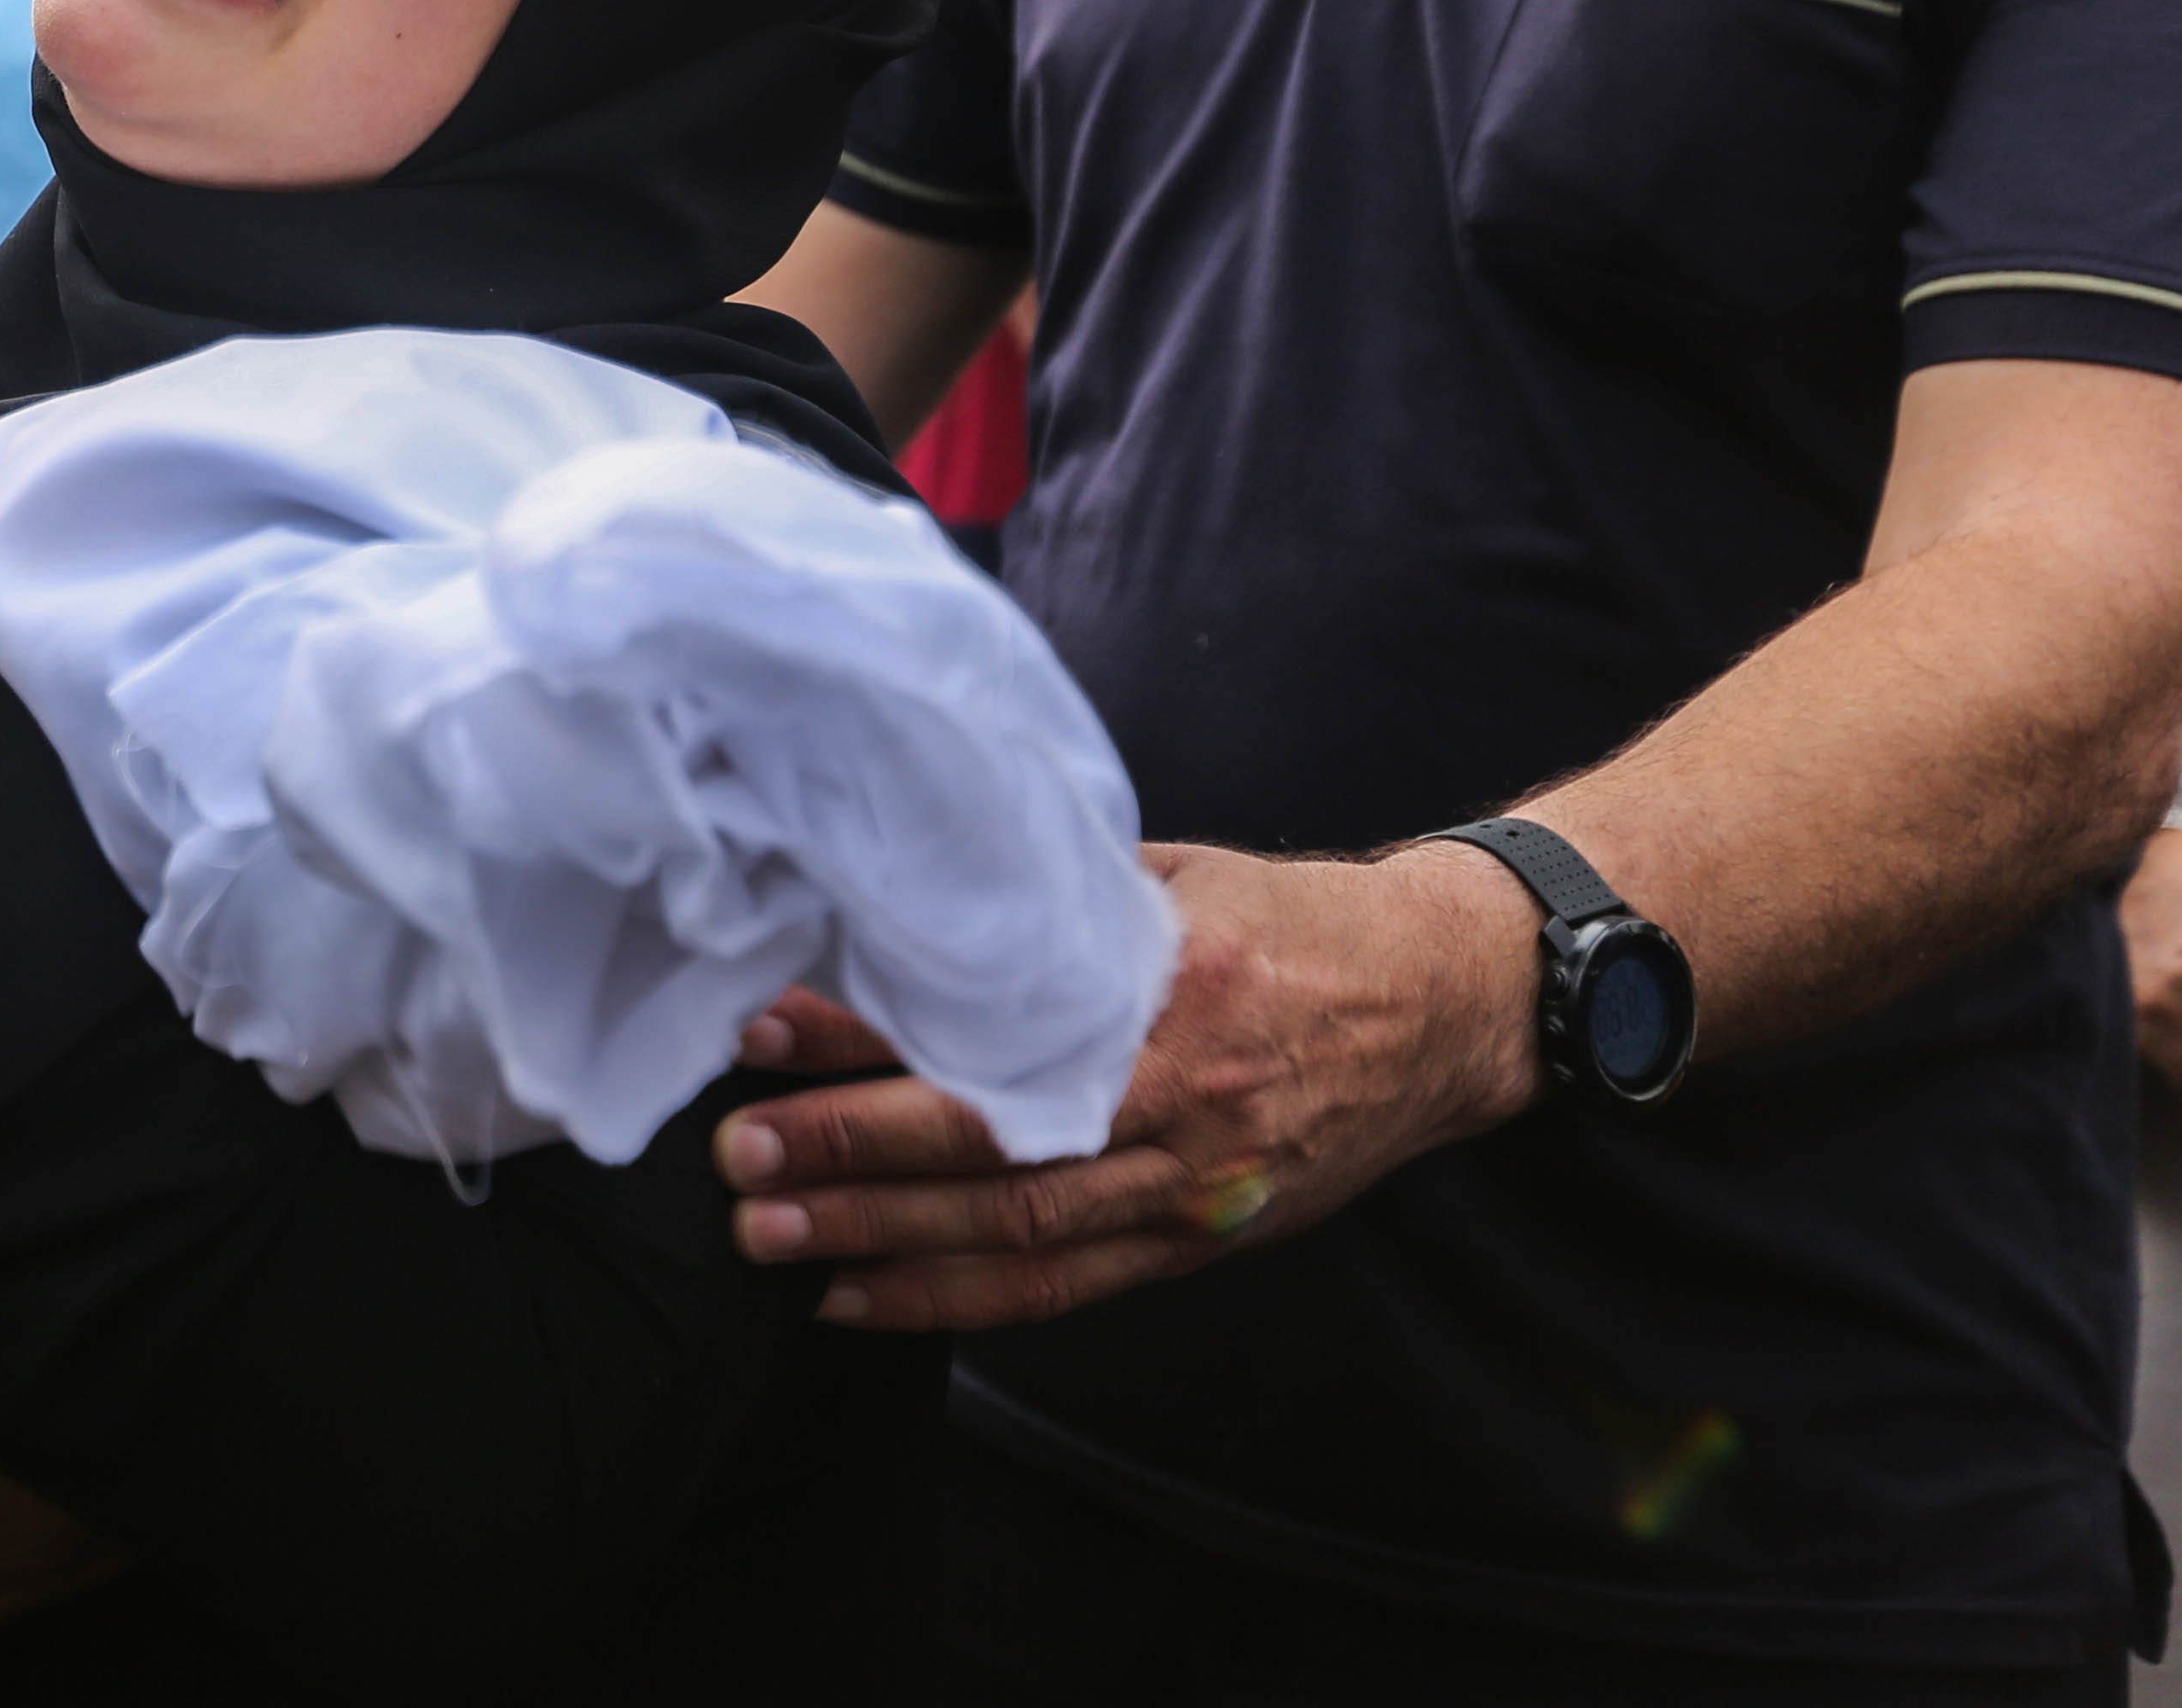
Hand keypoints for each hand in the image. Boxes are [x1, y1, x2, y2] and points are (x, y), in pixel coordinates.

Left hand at [720, 838, 1538, 1329]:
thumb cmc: (1291, 926)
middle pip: (997, 1150)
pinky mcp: (1198, 1241)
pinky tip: (856, 1298)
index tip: (764, 1029)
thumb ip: (1055, 905)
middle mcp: (1183, 1101)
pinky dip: (951, 1301)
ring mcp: (1192, 1185)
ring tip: (767, 1240)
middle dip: (852, 1159)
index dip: (870, 1037)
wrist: (1443, 1003)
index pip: (993, 1028)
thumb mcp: (1178, 881)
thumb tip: (900, 894)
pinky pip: (1062, 1288)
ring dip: (880, 1245)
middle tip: (738, 1159)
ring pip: (1018, 1236)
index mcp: (1171, 990)